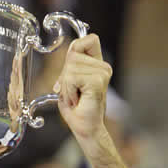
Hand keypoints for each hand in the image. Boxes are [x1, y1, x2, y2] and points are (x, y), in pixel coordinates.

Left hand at [54, 34, 112, 153]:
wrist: (86, 129)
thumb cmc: (77, 109)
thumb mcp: (69, 83)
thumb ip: (70, 66)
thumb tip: (70, 52)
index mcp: (98, 65)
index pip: (89, 39)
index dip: (76, 48)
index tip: (69, 70)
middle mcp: (103, 67)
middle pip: (73, 54)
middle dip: (64, 75)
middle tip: (72, 93)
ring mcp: (102, 73)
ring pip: (70, 67)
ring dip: (66, 86)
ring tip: (76, 97)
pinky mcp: (98, 81)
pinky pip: (71, 77)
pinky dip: (68, 91)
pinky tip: (77, 100)